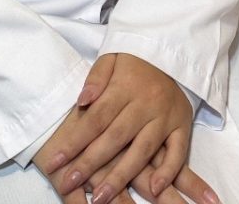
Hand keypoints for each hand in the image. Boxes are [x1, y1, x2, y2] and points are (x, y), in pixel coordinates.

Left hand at [35, 53, 217, 202]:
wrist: (171, 49)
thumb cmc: (133, 60)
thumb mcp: (111, 57)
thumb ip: (95, 78)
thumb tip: (82, 101)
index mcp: (125, 86)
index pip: (96, 118)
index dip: (75, 142)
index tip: (55, 162)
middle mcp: (145, 103)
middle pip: (115, 138)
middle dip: (90, 164)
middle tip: (69, 184)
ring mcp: (165, 116)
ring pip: (143, 150)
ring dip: (121, 176)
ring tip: (101, 198)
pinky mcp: (183, 124)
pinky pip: (178, 152)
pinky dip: (168, 172)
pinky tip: (152, 190)